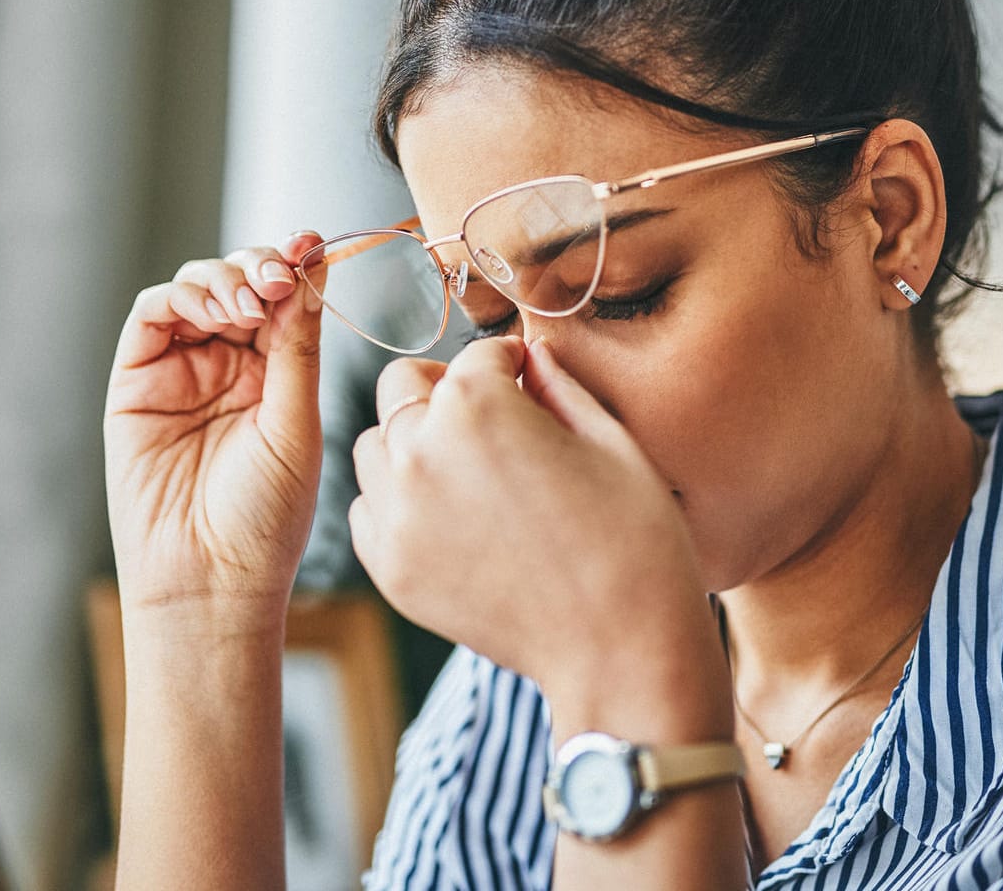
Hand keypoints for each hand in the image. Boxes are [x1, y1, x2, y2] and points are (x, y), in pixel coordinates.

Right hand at [103, 232, 328, 631]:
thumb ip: (298, 347)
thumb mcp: (296, 424)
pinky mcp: (137, 381)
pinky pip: (152, 316)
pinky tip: (214, 312)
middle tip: (279, 279)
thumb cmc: (264, 518)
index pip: (285, 300)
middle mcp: (230, 366)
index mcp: (277, 376)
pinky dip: (181, 298)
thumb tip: (312, 271)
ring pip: (197, 289)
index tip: (314, 247)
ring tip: (249, 302)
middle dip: (261, 267)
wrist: (211, 579)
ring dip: (224, 278)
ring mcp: (182, 370)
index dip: (297, 267)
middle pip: (241, 282)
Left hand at [348, 335, 713, 703]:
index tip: (530, 385)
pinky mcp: (390, 568)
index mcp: (476, 405)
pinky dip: (398, 505)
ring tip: (468, 474)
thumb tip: (530, 358)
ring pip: (375, 447)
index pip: (478, 356)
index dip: (512, 366)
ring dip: (412, 446)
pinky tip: (453, 520)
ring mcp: (396, 514)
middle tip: (492, 422)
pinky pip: (368, 511)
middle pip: (405, 387)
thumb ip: (559, 386)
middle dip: (447, 392)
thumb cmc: (634, 539)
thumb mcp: (609, 440)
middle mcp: (419, 451)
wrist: (621, 646)